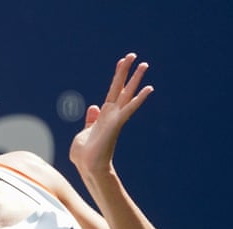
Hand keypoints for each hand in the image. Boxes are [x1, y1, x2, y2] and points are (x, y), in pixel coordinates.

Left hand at [70, 53, 153, 174]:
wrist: (87, 167)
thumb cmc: (84, 154)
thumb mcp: (84, 132)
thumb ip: (90, 120)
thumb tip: (93, 106)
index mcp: (103, 115)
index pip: (112, 91)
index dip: (117, 76)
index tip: (121, 61)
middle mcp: (111, 114)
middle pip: (120, 88)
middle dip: (126, 72)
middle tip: (134, 56)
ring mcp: (115, 119)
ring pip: (127, 94)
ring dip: (136, 79)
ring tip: (144, 64)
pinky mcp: (116, 124)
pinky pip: (129, 109)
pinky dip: (138, 98)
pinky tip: (149, 88)